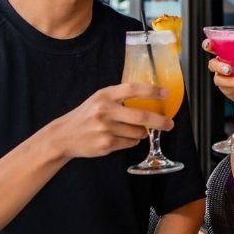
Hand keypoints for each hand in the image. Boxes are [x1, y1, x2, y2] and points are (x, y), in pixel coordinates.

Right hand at [48, 82, 172, 159]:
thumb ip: (120, 97)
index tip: (166, 93)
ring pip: (137, 133)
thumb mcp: (99, 99)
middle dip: (160, 121)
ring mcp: (105, 129)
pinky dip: (132, 141)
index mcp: (105, 95)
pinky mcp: (106, 144)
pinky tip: (122, 137)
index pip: (132, 89)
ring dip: (142, 133)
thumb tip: (150, 99)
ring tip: (135, 131)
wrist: (63, 136)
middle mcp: (105, 111)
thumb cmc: (86, 115)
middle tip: (170, 124)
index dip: (151, 91)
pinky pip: (130, 143)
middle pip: (141, 116)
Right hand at [203, 38, 233, 107]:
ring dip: (229, 76)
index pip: (215, 46)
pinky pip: (227, 84)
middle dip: (217, 64)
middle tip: (228, 67)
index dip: (209, 44)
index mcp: (229, 53)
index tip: (210, 43)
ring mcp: (222, 76)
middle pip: (212, 62)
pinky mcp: (224, 87)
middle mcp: (223, 64)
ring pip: (218, 75)